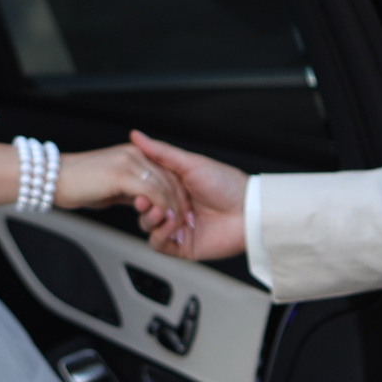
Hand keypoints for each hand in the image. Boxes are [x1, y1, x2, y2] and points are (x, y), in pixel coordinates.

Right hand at [54, 143, 192, 229]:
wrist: (52, 178)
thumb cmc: (76, 182)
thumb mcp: (110, 184)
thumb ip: (130, 190)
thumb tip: (145, 204)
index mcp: (134, 154)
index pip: (167, 172)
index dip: (177, 194)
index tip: (180, 212)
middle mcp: (135, 155)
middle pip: (170, 178)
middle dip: (179, 203)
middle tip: (182, 222)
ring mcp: (129, 163)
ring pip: (164, 186)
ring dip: (172, 208)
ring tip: (173, 225)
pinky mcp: (122, 174)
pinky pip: (152, 192)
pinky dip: (160, 208)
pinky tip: (159, 220)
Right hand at [128, 132, 244, 260]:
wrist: (248, 212)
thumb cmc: (227, 185)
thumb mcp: (191, 163)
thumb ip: (161, 152)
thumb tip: (137, 136)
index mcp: (175, 187)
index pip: (146, 186)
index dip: (138, 186)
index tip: (133, 182)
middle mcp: (175, 206)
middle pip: (145, 207)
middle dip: (142, 205)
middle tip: (144, 201)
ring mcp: (178, 226)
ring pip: (148, 226)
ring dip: (150, 219)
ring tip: (163, 213)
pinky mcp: (182, 245)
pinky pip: (159, 244)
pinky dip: (160, 235)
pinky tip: (171, 226)